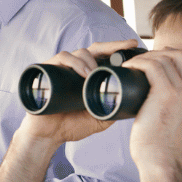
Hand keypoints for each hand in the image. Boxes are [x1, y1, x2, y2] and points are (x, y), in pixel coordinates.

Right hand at [19, 39, 141, 146]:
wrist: (49, 136)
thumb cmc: (72, 126)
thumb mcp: (100, 119)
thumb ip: (114, 109)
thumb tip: (133, 103)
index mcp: (89, 77)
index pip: (105, 57)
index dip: (118, 50)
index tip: (133, 45)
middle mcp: (76, 70)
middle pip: (95, 49)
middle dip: (112, 45)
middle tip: (126, 46)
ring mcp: (62, 69)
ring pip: (79, 52)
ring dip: (90, 60)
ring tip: (95, 73)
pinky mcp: (48, 71)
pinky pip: (61, 58)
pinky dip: (74, 62)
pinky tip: (84, 73)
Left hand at [120, 49, 181, 170]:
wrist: (160, 161)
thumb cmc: (161, 149)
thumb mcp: (179, 127)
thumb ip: (177, 111)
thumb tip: (159, 101)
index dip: (179, 60)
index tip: (162, 62)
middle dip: (164, 52)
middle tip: (146, 58)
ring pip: (167, 58)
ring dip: (147, 56)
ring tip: (134, 63)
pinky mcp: (165, 94)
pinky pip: (153, 66)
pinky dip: (139, 62)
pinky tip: (129, 66)